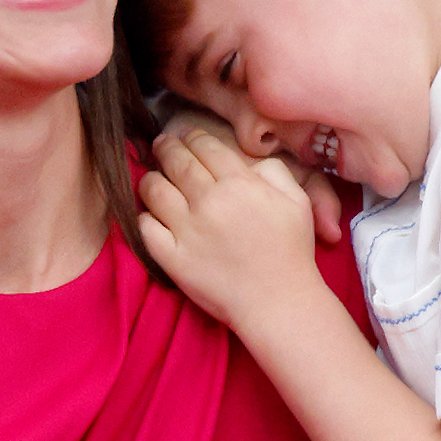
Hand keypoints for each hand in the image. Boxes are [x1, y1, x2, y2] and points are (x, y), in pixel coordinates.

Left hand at [138, 129, 328, 331]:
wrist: (278, 303)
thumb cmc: (291, 252)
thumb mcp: (297, 201)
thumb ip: (273, 171)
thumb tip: (247, 161)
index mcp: (239, 183)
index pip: (204, 146)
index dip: (192, 137)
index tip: (186, 137)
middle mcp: (208, 201)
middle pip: (176, 161)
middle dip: (165, 147)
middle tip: (161, 144)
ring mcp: (187, 230)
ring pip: (153, 189)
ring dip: (150, 178)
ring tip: (152, 178)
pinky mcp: (171, 258)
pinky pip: (144, 227)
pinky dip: (143, 216)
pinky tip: (150, 214)